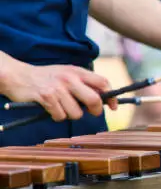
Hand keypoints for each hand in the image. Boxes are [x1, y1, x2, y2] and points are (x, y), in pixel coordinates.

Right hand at [0, 61, 117, 121]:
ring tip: (61, 106)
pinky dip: (57, 116)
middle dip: (95, 110)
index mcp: (77, 71)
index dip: (111, 97)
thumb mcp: (68, 74)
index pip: (103, 82)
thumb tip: (105, 99)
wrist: (18, 75)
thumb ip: (85, 83)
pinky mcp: (46, 97)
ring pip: (77, 113)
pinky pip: (60, 116)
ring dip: (71, 114)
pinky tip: (50, 108)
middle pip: (94, 100)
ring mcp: (57, 88)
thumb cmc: (47, 78)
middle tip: (90, 112)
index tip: (113, 107)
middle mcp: (69, 78)